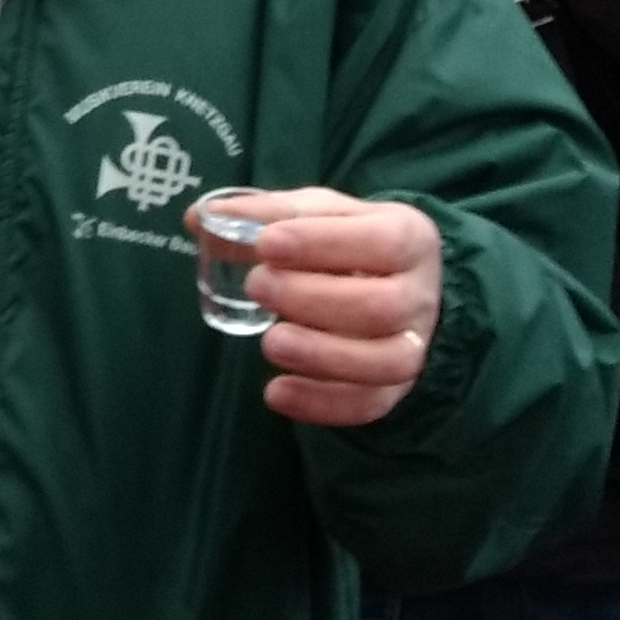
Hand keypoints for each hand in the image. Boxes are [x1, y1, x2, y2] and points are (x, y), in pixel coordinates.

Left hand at [189, 187, 443, 427]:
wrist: (392, 284)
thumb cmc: (346, 242)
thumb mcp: (315, 216)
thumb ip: (265, 215)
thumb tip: (198, 218)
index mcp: (409, 237)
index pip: (382, 242)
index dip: (323, 244)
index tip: (267, 244)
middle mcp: (420, 294)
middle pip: (382, 306)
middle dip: (314, 299)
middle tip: (257, 287)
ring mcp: (412, 345)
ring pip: (386, 362)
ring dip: (322, 356)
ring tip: (269, 342)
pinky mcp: (394, 388)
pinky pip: (368, 405)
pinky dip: (321, 404)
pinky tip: (275, 392)